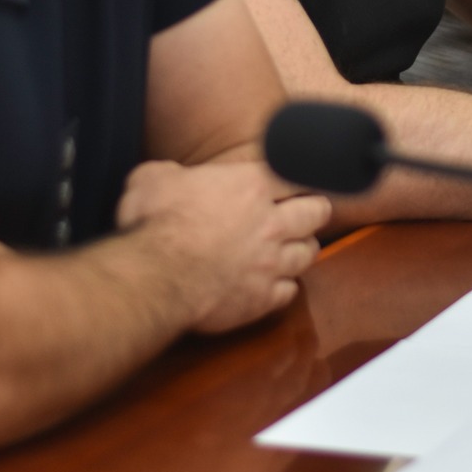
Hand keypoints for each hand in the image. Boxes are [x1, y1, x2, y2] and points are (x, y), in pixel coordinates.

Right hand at [116, 160, 330, 334]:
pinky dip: (286, 287)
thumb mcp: (154, 178)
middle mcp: (270, 222)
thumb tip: (171, 177)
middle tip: (313, 211)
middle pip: (314, 213)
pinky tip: (278, 285)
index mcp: (250, 186)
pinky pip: (289, 292)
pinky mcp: (262, 298)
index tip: (294, 181)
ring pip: (307, 253)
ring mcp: (270, 262)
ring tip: (299, 247)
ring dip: (304, 248)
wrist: (157, 276)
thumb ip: (173, 173)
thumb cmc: (155, 223)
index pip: (291, 175)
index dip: (295, 177)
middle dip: (316, 210)